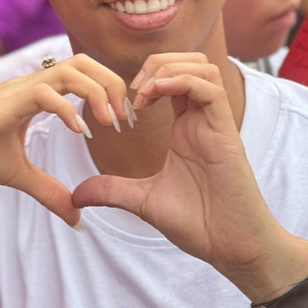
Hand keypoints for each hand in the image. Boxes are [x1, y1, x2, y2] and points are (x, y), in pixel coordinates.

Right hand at [0, 54, 127, 229]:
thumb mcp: (16, 174)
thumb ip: (48, 190)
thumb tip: (78, 218)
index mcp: (34, 94)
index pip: (83, 73)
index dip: (110, 91)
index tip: (123, 124)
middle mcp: (29, 84)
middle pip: (85, 60)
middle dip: (114, 84)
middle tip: (125, 121)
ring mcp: (17, 90)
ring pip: (71, 68)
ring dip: (99, 93)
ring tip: (109, 124)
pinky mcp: (5, 103)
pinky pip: (47, 93)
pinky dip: (70, 110)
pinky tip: (80, 133)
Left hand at [72, 53, 307, 301]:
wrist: (231, 247)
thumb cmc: (198, 222)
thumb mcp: (142, 201)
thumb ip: (111, 191)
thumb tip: (76, 195)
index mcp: (185, 126)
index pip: (172, 77)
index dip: (145, 77)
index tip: (124, 102)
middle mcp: (202, 118)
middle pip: (189, 61)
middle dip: (156, 63)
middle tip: (132, 90)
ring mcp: (215, 122)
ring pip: (201, 66)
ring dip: (168, 69)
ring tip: (143, 94)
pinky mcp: (226, 131)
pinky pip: (210, 88)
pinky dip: (180, 81)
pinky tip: (154, 99)